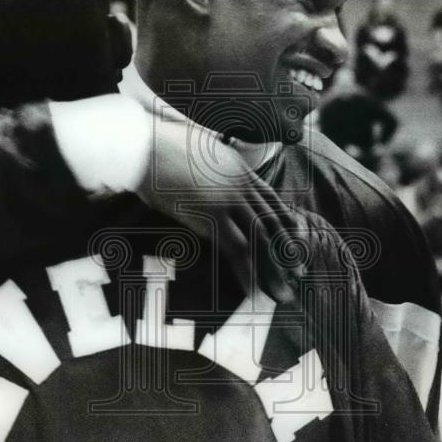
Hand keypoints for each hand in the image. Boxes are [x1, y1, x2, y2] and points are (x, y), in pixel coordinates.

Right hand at [134, 118, 303, 304]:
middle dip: (287, 252)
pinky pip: (237, 250)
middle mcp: (241, 185)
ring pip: (261, 241)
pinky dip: (247, 274)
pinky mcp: (212, 217)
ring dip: (273, 272)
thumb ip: (213, 163)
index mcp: (240, 169)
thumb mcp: (198, 149)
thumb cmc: (160, 147)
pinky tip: (253, 292)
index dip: (287, 224)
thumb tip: (209, 169)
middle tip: (298, 274)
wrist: (143, 147)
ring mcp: (229, 201)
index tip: (295, 242)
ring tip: (282, 295)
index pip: (272, 200)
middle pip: (272, 224)